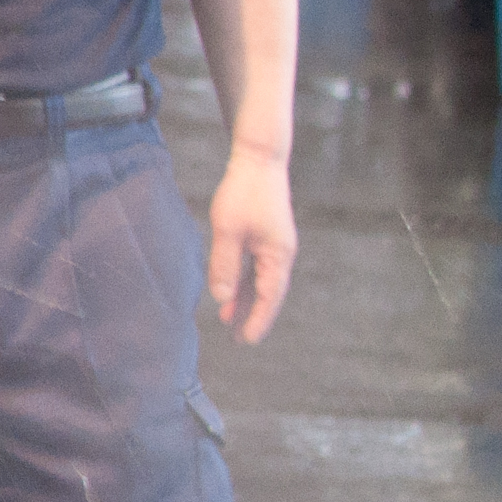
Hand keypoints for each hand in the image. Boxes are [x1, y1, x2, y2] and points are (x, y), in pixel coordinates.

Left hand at [208, 150, 295, 343]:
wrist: (258, 161)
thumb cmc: (243, 194)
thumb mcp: (227, 230)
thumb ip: (224, 264)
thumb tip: (221, 297)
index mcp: (278, 255)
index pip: (269, 296)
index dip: (258, 319)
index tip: (247, 340)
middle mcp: (281, 254)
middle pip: (268, 293)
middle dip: (253, 316)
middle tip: (239, 340)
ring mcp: (274, 246)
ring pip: (260, 281)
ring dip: (245, 301)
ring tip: (228, 322)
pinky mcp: (264, 237)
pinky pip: (254, 268)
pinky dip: (243, 282)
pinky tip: (229, 293)